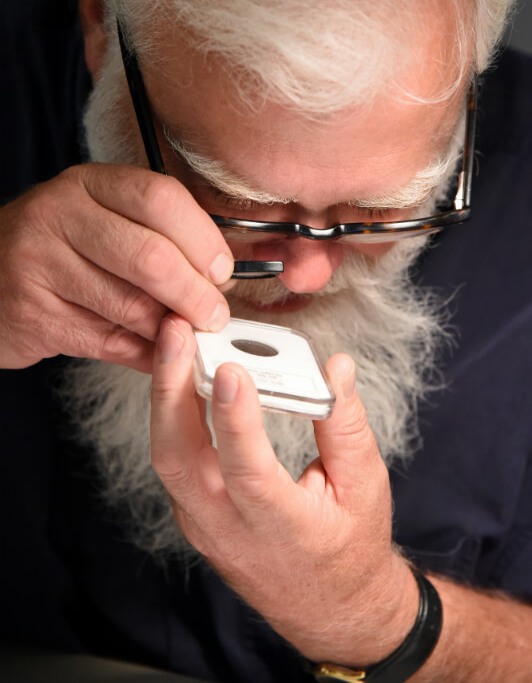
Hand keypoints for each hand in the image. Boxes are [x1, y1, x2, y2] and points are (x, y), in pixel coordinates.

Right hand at [0, 164, 232, 370]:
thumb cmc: (56, 247)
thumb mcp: (97, 217)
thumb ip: (151, 234)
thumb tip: (217, 276)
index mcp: (87, 184)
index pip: (159, 198)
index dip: (202, 238)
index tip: (221, 269)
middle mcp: (58, 216)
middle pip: (150, 256)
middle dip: (194, 294)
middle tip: (214, 314)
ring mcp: (39, 265)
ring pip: (130, 306)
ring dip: (169, 329)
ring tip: (186, 334)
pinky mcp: (33, 314)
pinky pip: (107, 342)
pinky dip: (143, 353)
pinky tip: (157, 353)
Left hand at [150, 315, 417, 666]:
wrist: (329, 607)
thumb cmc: (350, 545)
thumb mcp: (365, 486)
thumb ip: (346, 424)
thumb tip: (335, 366)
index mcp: (281, 529)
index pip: (247, 472)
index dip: (235, 420)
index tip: (229, 370)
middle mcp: (228, 530)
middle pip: (179, 459)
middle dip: (171, 390)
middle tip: (177, 335)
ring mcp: (202, 524)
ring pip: (166, 456)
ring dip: (164, 395)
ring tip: (173, 342)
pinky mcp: (193, 512)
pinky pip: (171, 457)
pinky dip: (170, 412)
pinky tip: (180, 373)